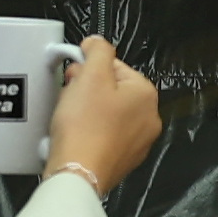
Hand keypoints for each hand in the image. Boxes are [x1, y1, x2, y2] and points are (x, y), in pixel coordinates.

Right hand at [46, 37, 159, 196]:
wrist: (77, 173)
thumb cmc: (85, 127)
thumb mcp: (91, 76)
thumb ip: (98, 51)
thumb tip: (98, 42)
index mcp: (146, 94)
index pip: (116, 66)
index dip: (90, 67)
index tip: (74, 74)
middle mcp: (148, 118)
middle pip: (112, 90)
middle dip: (87, 89)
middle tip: (69, 94)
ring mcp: (137, 142)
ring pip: (107, 113)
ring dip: (87, 110)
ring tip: (70, 117)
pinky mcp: (121, 159)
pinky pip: (103, 135)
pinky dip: (88, 132)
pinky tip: (74, 135)